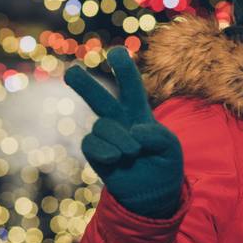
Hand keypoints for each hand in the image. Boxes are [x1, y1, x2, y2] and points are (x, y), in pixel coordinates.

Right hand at [64, 48, 183, 218]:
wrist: (153, 191)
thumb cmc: (163, 164)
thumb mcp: (171, 147)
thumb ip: (157, 135)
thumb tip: (133, 131)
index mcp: (139, 113)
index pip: (131, 87)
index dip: (124, 70)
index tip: (116, 51)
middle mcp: (119, 120)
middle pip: (100, 98)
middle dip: (85, 84)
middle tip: (71, 72)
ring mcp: (104, 136)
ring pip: (103, 125)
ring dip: (121, 139)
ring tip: (133, 153)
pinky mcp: (95, 152)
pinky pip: (91, 143)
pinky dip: (106, 151)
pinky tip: (117, 159)